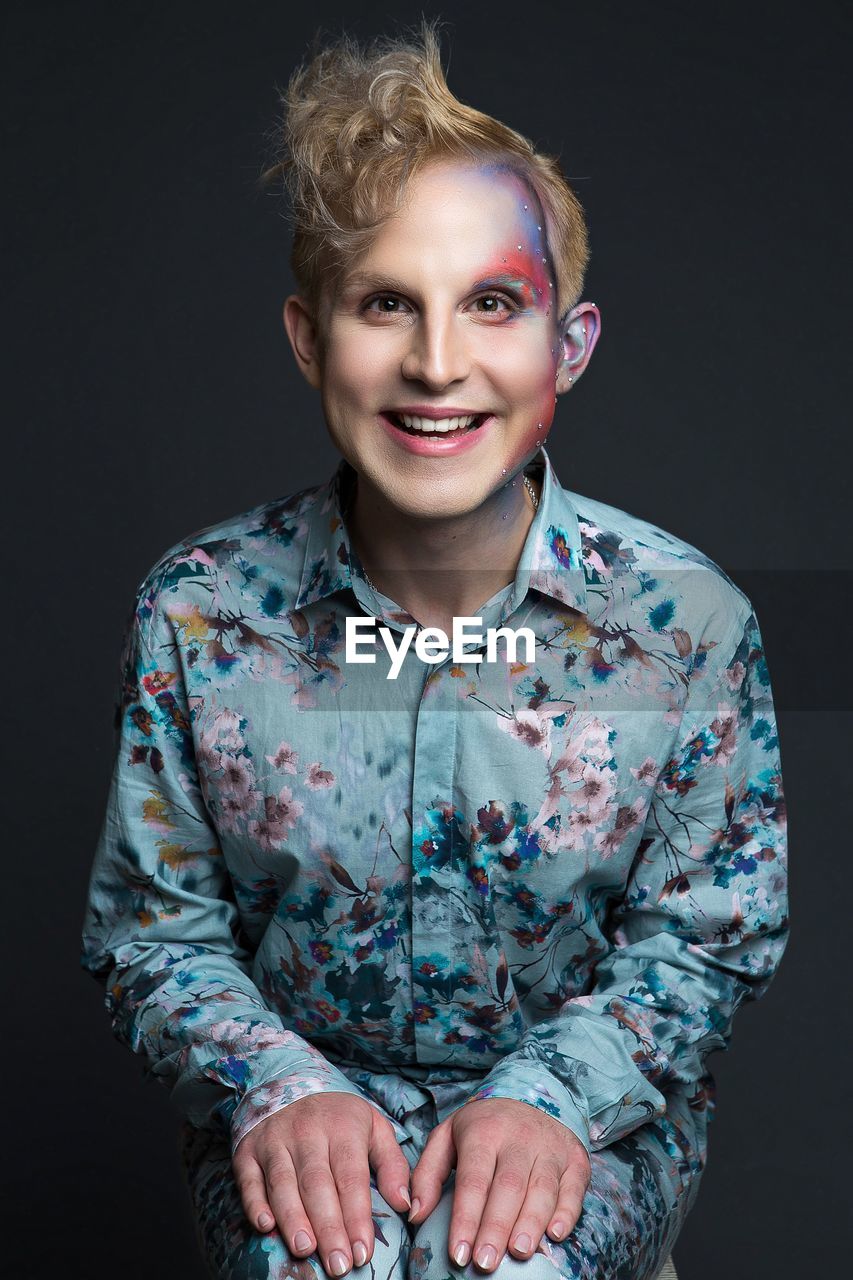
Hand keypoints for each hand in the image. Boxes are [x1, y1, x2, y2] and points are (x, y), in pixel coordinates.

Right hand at [232, 1092, 412, 1276]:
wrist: (289, 1080)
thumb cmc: (338, 1116)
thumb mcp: (373, 1126)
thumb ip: (392, 1164)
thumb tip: (404, 1203)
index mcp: (342, 1128)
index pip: (351, 1177)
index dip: (357, 1216)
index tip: (363, 1252)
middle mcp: (307, 1132)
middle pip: (317, 1184)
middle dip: (328, 1227)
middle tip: (338, 1265)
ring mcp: (275, 1140)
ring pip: (283, 1183)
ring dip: (293, 1218)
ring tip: (305, 1250)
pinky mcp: (249, 1149)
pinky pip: (249, 1178)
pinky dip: (255, 1202)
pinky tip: (265, 1225)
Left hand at [408, 1098, 590, 1270]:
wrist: (529, 1095)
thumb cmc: (482, 1128)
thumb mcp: (446, 1137)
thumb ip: (427, 1174)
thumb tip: (415, 1214)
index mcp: (483, 1131)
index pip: (473, 1179)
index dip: (465, 1218)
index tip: (458, 1254)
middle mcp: (519, 1137)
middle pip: (509, 1186)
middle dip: (496, 1227)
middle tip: (485, 1263)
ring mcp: (550, 1147)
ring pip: (542, 1188)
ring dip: (531, 1223)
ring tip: (518, 1253)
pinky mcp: (575, 1158)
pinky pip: (573, 1188)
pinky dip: (567, 1212)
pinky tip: (555, 1234)